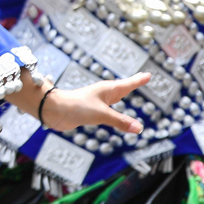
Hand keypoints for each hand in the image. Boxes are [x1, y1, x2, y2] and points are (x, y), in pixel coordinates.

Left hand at [9, 72, 148, 134]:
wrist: (55, 110)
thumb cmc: (77, 106)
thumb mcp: (101, 114)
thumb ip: (120, 121)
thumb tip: (139, 128)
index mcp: (108, 90)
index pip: (128, 84)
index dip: (138, 80)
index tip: (148, 75)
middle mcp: (103, 94)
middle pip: (122, 88)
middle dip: (132, 84)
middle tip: (142, 79)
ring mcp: (96, 102)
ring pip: (113, 99)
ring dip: (122, 96)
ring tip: (127, 93)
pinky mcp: (90, 111)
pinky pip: (107, 110)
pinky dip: (114, 110)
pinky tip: (111, 111)